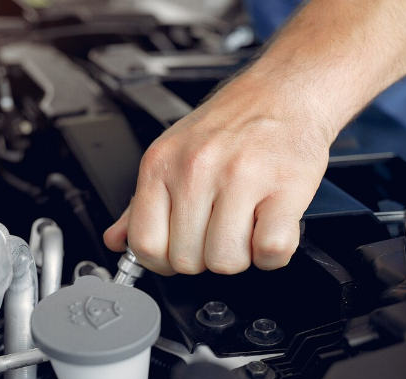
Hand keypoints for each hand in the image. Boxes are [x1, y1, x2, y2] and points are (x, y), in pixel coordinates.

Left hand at [103, 71, 336, 274]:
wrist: (288, 90)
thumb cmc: (234, 122)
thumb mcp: (173, 151)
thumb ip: (141, 203)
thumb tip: (117, 240)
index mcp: (162, 163)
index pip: (144, 244)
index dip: (163, 261)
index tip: (180, 252)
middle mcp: (196, 169)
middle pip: (187, 261)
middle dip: (205, 257)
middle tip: (220, 231)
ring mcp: (241, 178)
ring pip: (226, 262)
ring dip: (241, 256)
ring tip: (247, 226)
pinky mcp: (285, 188)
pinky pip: (270, 251)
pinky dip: (272, 252)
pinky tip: (270, 227)